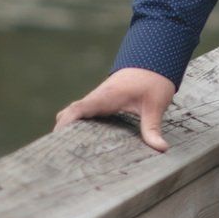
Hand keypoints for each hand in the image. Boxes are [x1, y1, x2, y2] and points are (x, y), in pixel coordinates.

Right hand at [54, 67, 176, 152]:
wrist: (154, 60)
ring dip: (69, 129)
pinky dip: (77, 125)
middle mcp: (97, 98)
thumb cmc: (154, 80)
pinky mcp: (101, 103)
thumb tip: (161, 149)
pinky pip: (83, 113)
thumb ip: (153, 127)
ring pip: (75, 113)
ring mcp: (97, 100)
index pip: (79, 108)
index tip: (57, 139)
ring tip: (66, 155)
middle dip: (62, 132)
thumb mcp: (156, 105)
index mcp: (106, 97)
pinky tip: (81, 144)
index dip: (66, 123)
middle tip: (58, 157)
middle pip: (70, 113)